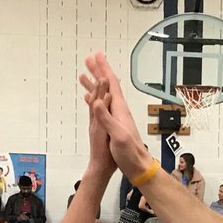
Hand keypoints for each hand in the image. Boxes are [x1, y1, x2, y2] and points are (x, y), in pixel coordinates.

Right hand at [80, 53, 151, 175]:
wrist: (138, 166)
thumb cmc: (129, 153)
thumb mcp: (118, 136)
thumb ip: (107, 118)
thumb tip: (97, 100)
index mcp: (120, 110)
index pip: (111, 83)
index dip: (103, 68)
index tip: (96, 55)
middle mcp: (118, 110)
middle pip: (107, 85)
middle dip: (98, 70)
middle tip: (89, 58)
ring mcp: (116, 117)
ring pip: (103, 94)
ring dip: (94, 83)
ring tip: (84, 74)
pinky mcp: (113, 125)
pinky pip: (101, 106)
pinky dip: (94, 98)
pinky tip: (89, 98)